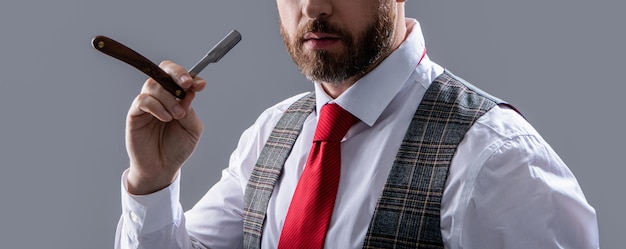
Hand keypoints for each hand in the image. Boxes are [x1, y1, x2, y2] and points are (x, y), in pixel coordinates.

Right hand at [125, 60, 205, 194]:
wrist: (162, 168)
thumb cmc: (177, 148)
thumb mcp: (192, 128)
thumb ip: (190, 109)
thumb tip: (190, 91)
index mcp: (176, 97)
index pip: (179, 77)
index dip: (189, 76)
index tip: (200, 85)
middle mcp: (161, 97)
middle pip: (163, 71)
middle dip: (177, 74)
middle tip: (187, 85)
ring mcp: (147, 104)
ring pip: (153, 85)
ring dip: (168, 98)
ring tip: (177, 115)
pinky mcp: (135, 114)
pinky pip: (143, 100)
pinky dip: (156, 106)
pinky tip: (166, 118)